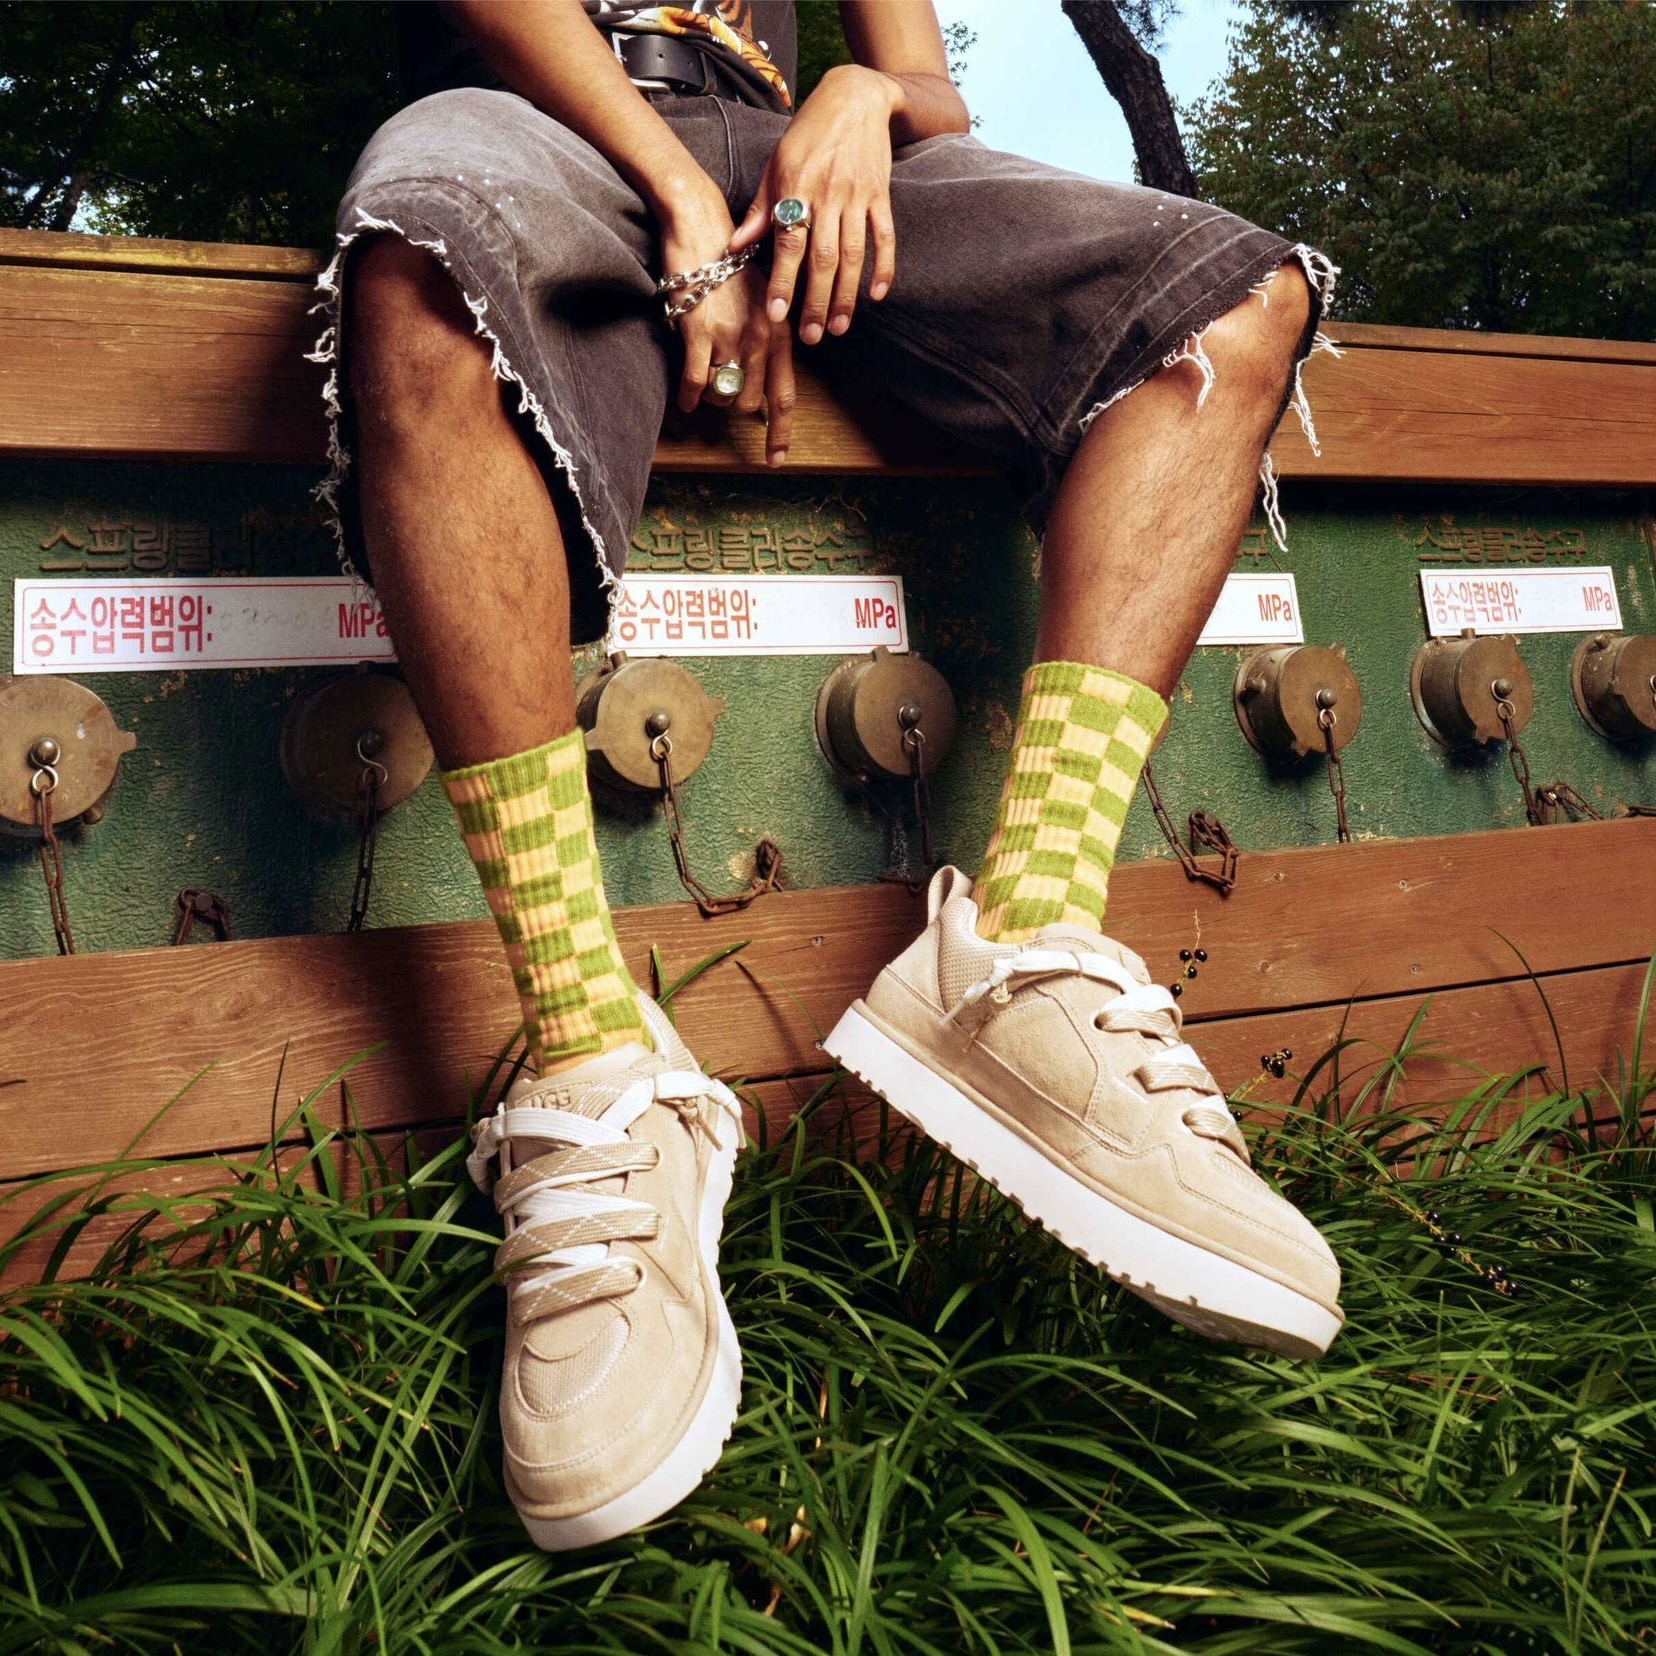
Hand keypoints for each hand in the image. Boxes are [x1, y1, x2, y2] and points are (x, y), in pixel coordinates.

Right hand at [659, 181, 793, 462]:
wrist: (701, 228)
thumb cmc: (728, 264)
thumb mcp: (761, 302)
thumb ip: (765, 342)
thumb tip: (760, 387)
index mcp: (780, 333)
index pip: (785, 396)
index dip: (781, 433)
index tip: (777, 460)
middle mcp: (761, 339)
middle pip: (749, 403)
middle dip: (732, 405)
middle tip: (719, 393)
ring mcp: (731, 337)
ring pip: (722, 395)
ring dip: (710, 397)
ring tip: (700, 381)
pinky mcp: (700, 333)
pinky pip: (695, 383)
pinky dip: (687, 396)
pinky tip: (683, 399)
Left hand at [727, 63, 898, 345]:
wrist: (855, 98)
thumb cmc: (808, 135)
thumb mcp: (776, 166)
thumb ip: (759, 211)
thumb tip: (734, 247)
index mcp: (796, 188)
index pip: (788, 243)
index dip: (783, 281)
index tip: (776, 315)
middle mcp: (828, 195)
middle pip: (823, 259)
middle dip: (816, 301)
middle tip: (812, 337)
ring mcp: (858, 196)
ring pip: (853, 255)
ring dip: (846, 295)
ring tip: (838, 327)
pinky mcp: (881, 195)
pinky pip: (884, 237)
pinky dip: (883, 268)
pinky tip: (875, 296)